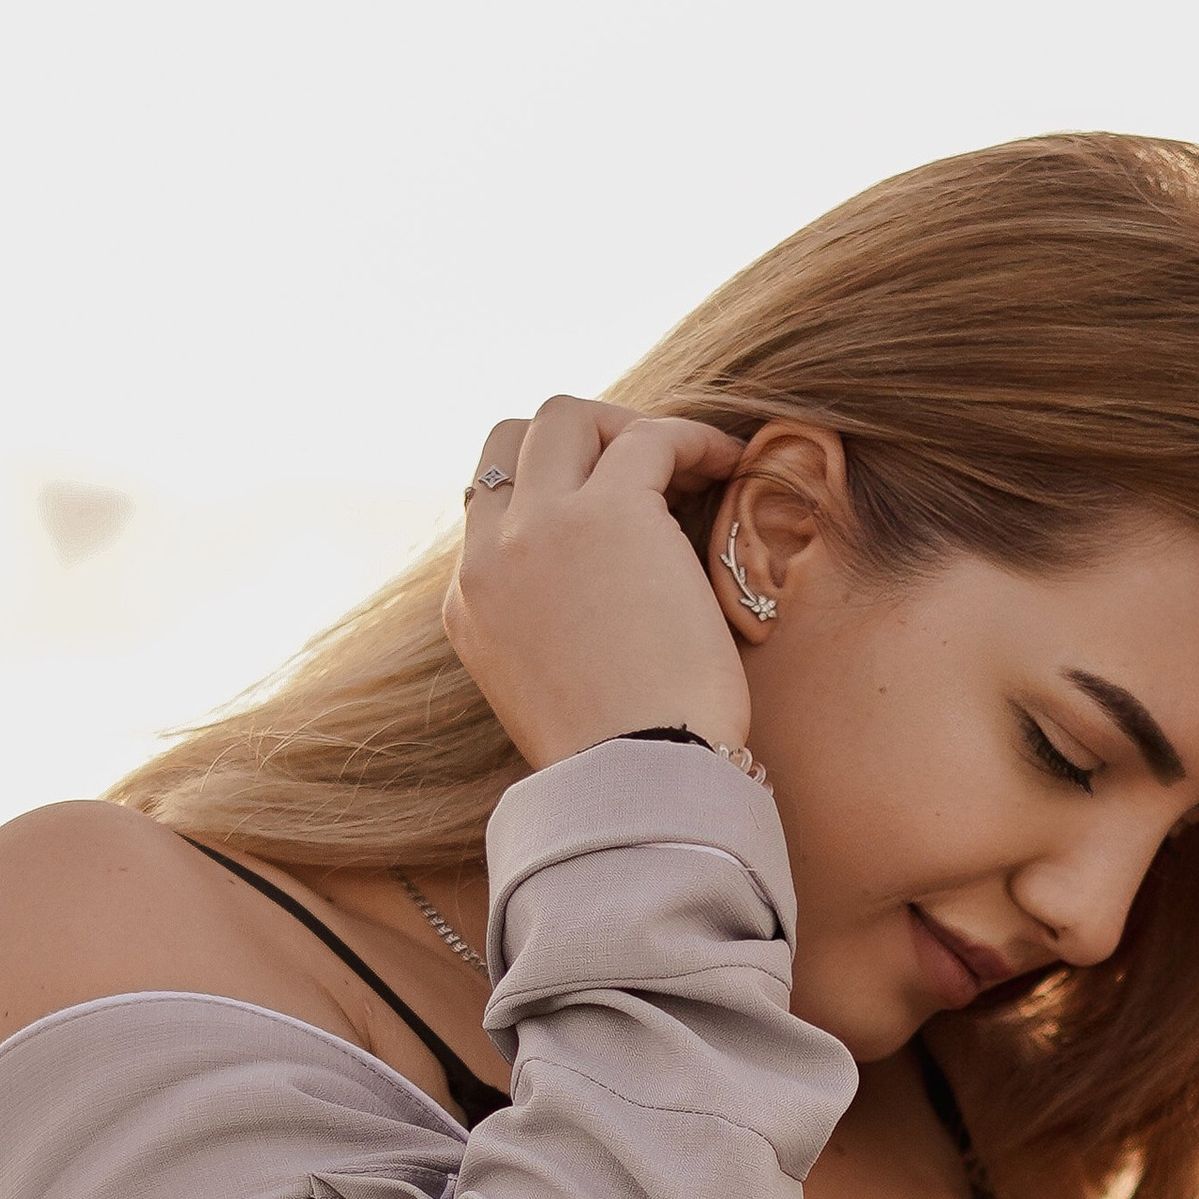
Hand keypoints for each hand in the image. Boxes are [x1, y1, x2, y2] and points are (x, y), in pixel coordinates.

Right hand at [445, 396, 751, 768]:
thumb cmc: (625, 760)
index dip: (555, 491)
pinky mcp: (610, 514)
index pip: (491, 507)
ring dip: (627, 425)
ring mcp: (540, 528)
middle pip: (512, 439)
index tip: (618, 508)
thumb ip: (556, 634)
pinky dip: (691, 438)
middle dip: (580, 438)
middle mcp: (489, 557)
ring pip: (565, 416)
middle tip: (648, 467)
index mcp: (469, 604)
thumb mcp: (558, 693)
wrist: (639, 782)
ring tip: (689, 460)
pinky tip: (729, 463)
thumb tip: (607, 607)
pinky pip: (649, 437)